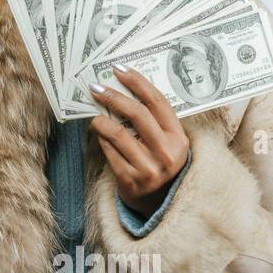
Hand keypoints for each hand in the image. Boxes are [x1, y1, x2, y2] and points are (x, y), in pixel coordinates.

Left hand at [87, 65, 189, 217]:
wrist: (160, 202)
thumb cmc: (161, 163)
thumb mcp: (167, 142)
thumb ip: (153, 122)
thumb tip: (123, 91)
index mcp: (178, 138)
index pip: (157, 102)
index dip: (138, 83)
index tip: (119, 70)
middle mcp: (166, 153)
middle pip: (137, 114)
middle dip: (114, 97)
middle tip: (96, 88)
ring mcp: (148, 168)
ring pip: (118, 134)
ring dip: (101, 120)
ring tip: (94, 114)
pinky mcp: (130, 180)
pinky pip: (109, 152)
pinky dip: (102, 139)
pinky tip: (99, 134)